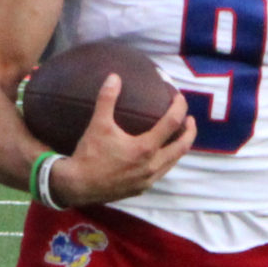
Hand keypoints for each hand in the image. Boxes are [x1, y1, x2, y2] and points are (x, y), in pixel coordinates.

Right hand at [47, 76, 194, 206]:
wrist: (77, 186)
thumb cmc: (89, 154)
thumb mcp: (98, 124)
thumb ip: (107, 99)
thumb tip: (114, 77)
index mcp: (145, 148)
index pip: (172, 123)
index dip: (179, 107)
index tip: (180, 98)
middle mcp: (151, 166)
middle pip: (182, 146)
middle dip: (189, 131)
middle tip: (190, 120)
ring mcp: (148, 180)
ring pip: (173, 162)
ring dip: (179, 147)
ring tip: (179, 136)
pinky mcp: (141, 189)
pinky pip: (161, 173)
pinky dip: (166, 161)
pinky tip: (159, 155)